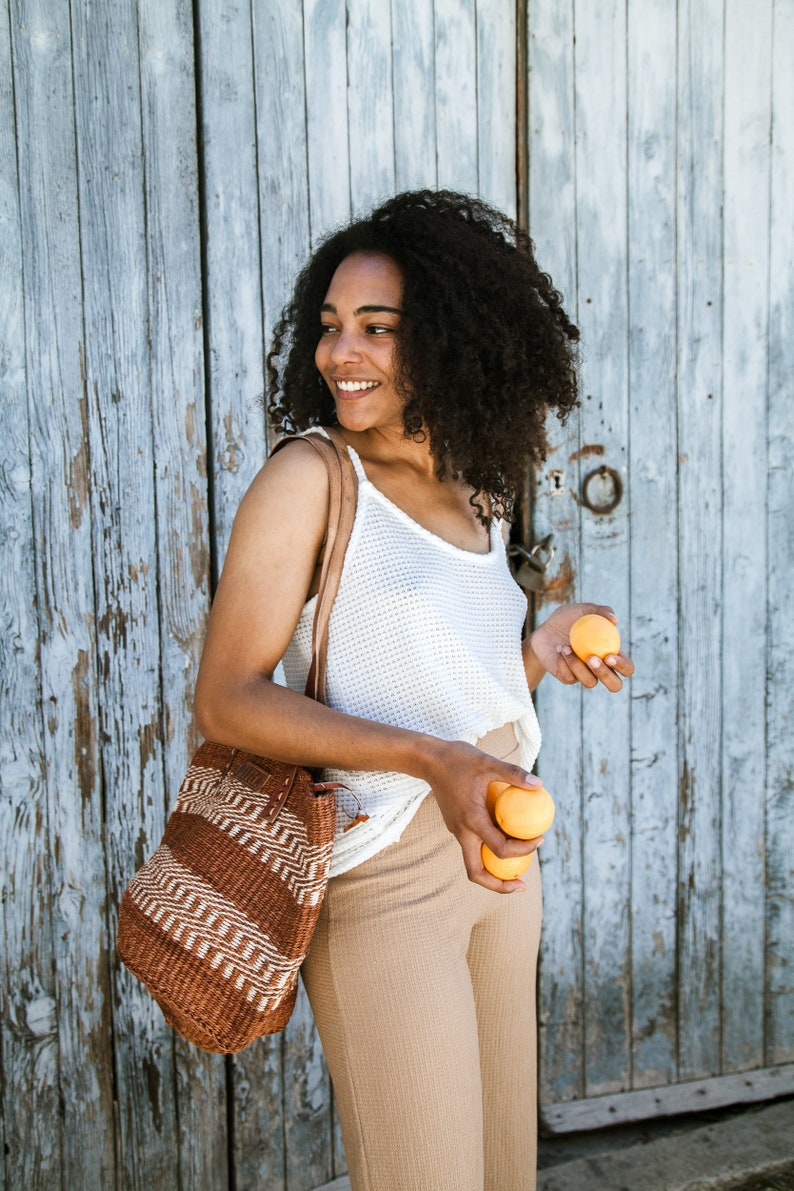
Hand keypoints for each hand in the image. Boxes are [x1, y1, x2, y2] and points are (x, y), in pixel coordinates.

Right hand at [419, 738, 544, 894]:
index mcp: (471, 820)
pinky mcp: (456, 826)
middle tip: (522, 886)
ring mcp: (457, 831)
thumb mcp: (488, 762)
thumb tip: (539, 785)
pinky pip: (473, 847)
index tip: (540, 840)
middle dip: (499, 886)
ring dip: (494, 872)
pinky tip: (506, 837)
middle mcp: (462, 832)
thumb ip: (513, 774)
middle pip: (476, 873)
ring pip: (473, 863)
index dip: (523, 850)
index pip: (500, 849)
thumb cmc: (458, 759)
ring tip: (518, 869)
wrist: (428, 760)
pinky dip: (489, 851)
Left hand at [529, 603, 634, 691]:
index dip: (622, 666)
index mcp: (611, 654)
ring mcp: (584, 675)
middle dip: (606, 675)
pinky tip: (558, 649)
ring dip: (577, 665)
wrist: (544, 630)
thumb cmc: (568, 620)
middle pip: (615, 685)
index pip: (626, 667)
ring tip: (566, 647)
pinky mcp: (568, 678)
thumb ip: (601, 611)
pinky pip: (570, 677)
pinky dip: (563, 663)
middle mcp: (601, 669)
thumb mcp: (583, 610)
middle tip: (591, 658)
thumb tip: (614, 620)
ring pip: (590, 682)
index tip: (609, 656)